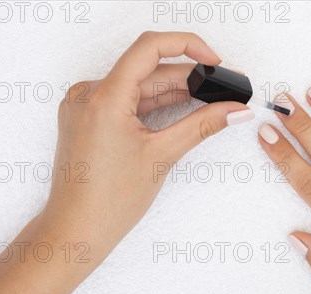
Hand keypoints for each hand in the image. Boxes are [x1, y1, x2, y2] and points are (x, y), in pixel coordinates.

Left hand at [40, 31, 252, 264]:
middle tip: (222, 89)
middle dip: (188, 77)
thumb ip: (202, 125)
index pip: (150, 48)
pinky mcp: (88, 118)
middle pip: (147, 69)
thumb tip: (234, 110)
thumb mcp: (162, 156)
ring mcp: (85, 106)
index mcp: (103, 98)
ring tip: (207, 102)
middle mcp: (88, 94)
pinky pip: (125, 99)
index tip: (214, 61)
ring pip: (137, 85)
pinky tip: (179, 110)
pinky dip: (153, 104)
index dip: (188, 46)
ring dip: (173, 92)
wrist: (76, 230)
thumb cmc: (107, 202)